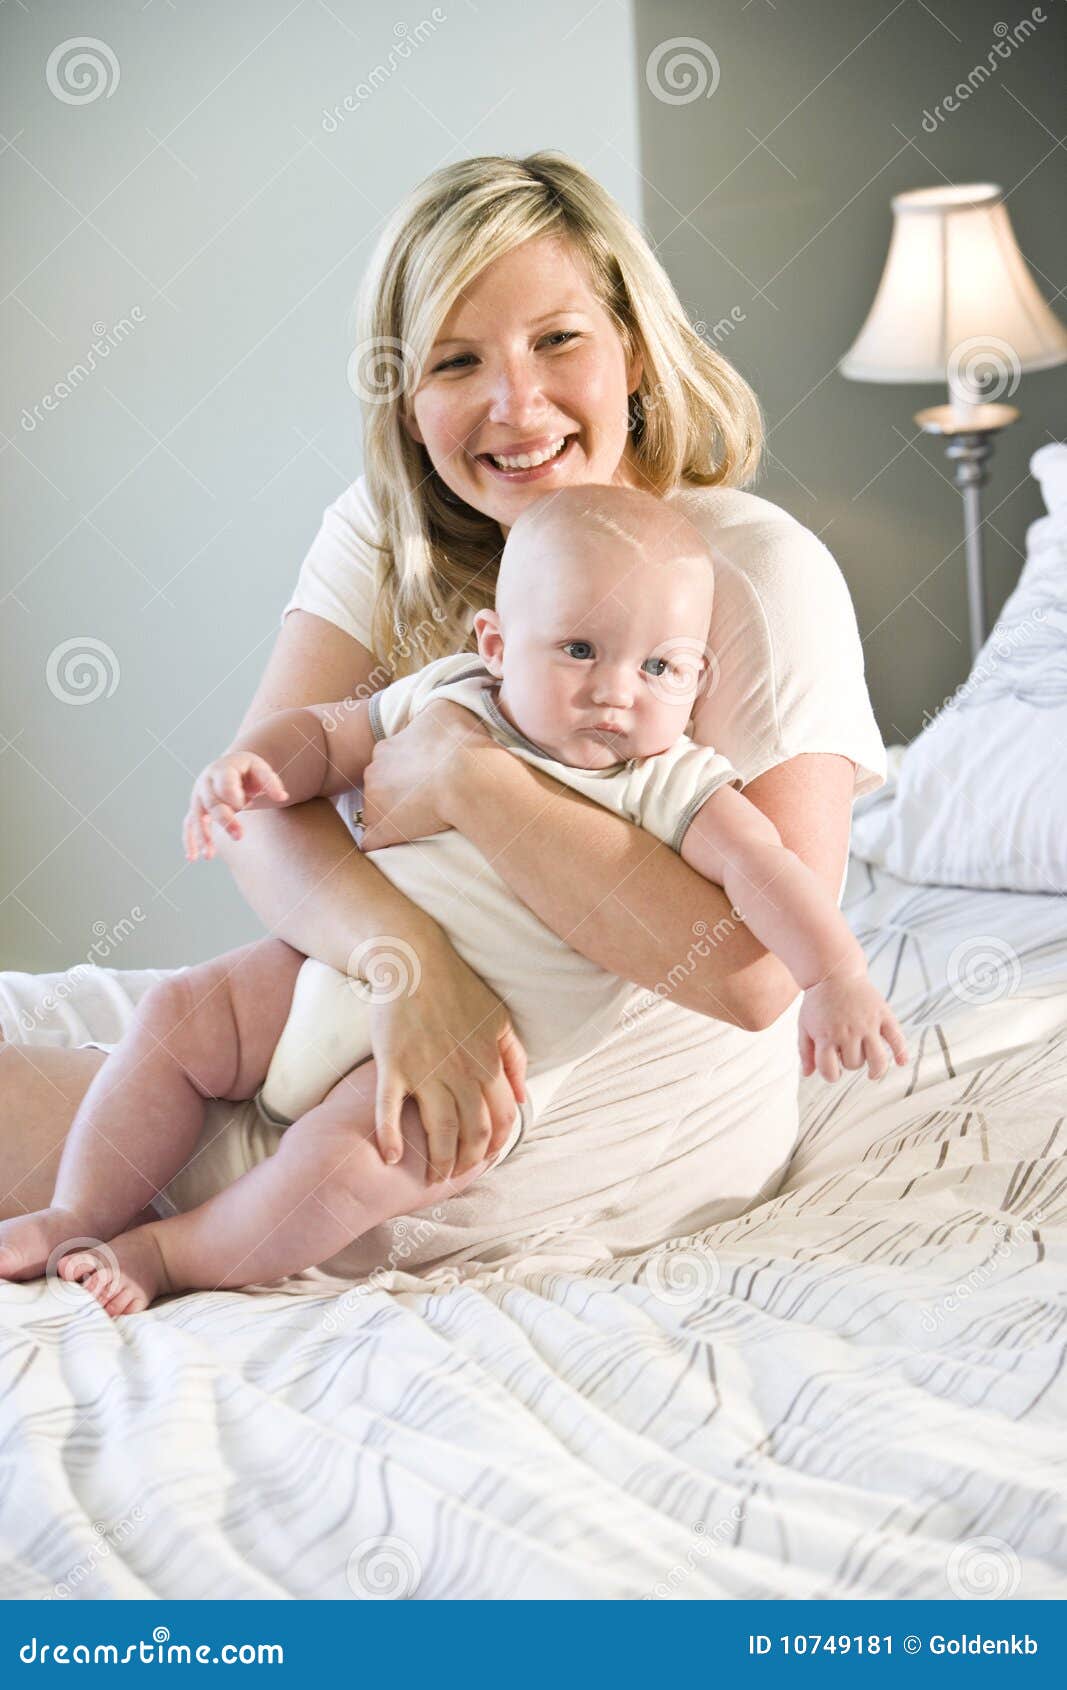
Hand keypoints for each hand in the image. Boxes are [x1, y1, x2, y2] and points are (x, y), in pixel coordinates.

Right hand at [184, 752, 288, 860]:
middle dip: (224, 820)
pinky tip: (193, 857)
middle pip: (212, 802)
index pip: (225, 782)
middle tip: (239, 836)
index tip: (245, 805)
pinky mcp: (197, 809)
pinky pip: (189, 825)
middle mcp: (206, 783)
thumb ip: (271, 782)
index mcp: (223, 769)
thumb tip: (283, 797)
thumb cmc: (248, 771)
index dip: (233, 795)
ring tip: (209, 855)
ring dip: (202, 835)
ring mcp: (199, 796)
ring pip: (197, 816)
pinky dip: (190, 841)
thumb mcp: (260, 769)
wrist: (231, 766)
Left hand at [359, 698, 495, 850]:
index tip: (427, 776)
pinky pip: (372, 842)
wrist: (467, 776)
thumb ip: (431, 710)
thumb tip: (435, 712)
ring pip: (376, 812)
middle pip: (379, 785)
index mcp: (385, 748)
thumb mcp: (444, 708)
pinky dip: (382, 844)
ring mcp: (374, 803)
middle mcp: (373, 773)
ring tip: (421, 822)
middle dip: (396, 793)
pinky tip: (397, 845)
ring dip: (392, 817)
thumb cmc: (459, 741)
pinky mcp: (382, 829)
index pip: (389, 761)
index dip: (407, 770)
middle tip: (426, 799)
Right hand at [360, 927, 527, 1181]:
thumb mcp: (499, 1020)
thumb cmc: (457, 987)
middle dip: (467, 1161)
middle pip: (472, 1133)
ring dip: (437, 1161)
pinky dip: (391, 1138)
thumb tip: (523, 1097)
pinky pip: (390, 1111)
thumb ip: (515, 1059)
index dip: (495, 1145)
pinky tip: (391, 1158)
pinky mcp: (394, 1066)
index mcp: (489, 1063)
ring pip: (439, 1130)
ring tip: (431, 1177)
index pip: (502, 1119)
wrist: (414, 960)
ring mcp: (427, 1071)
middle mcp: (462, 1073)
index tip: (484, 1159)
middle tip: (455, 1175)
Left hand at [798, 971, 907, 1082]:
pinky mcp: (883, 1015)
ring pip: (877, 1060)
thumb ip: (805, 1051)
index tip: (832, 1070)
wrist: (834, 973)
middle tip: (848, 1053)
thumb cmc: (818, 1002)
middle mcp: (848, 1032)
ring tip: (873, 1072)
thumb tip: (808, 1075)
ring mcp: (867, 1023)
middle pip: (854, 1064)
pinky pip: (897, 1038)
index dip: (830, 1075)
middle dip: (850, 1064)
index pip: (830, 1071)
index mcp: (826, 1035)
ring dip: (875, 1070)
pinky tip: (901, 1062)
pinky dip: (901, 1053)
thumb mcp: (804, 1025)